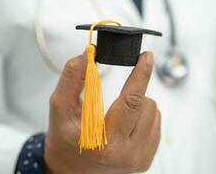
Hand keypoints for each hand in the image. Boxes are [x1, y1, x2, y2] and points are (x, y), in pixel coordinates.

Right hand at [45, 51, 160, 173]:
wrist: (72, 169)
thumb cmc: (65, 139)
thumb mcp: (60, 108)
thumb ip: (72, 79)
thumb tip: (88, 54)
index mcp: (104, 143)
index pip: (131, 101)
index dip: (140, 75)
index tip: (146, 56)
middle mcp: (127, 154)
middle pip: (146, 104)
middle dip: (134, 90)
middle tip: (118, 93)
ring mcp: (139, 159)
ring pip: (153, 111)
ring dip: (138, 105)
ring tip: (117, 115)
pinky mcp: (146, 159)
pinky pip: (155, 123)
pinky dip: (142, 116)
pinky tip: (125, 124)